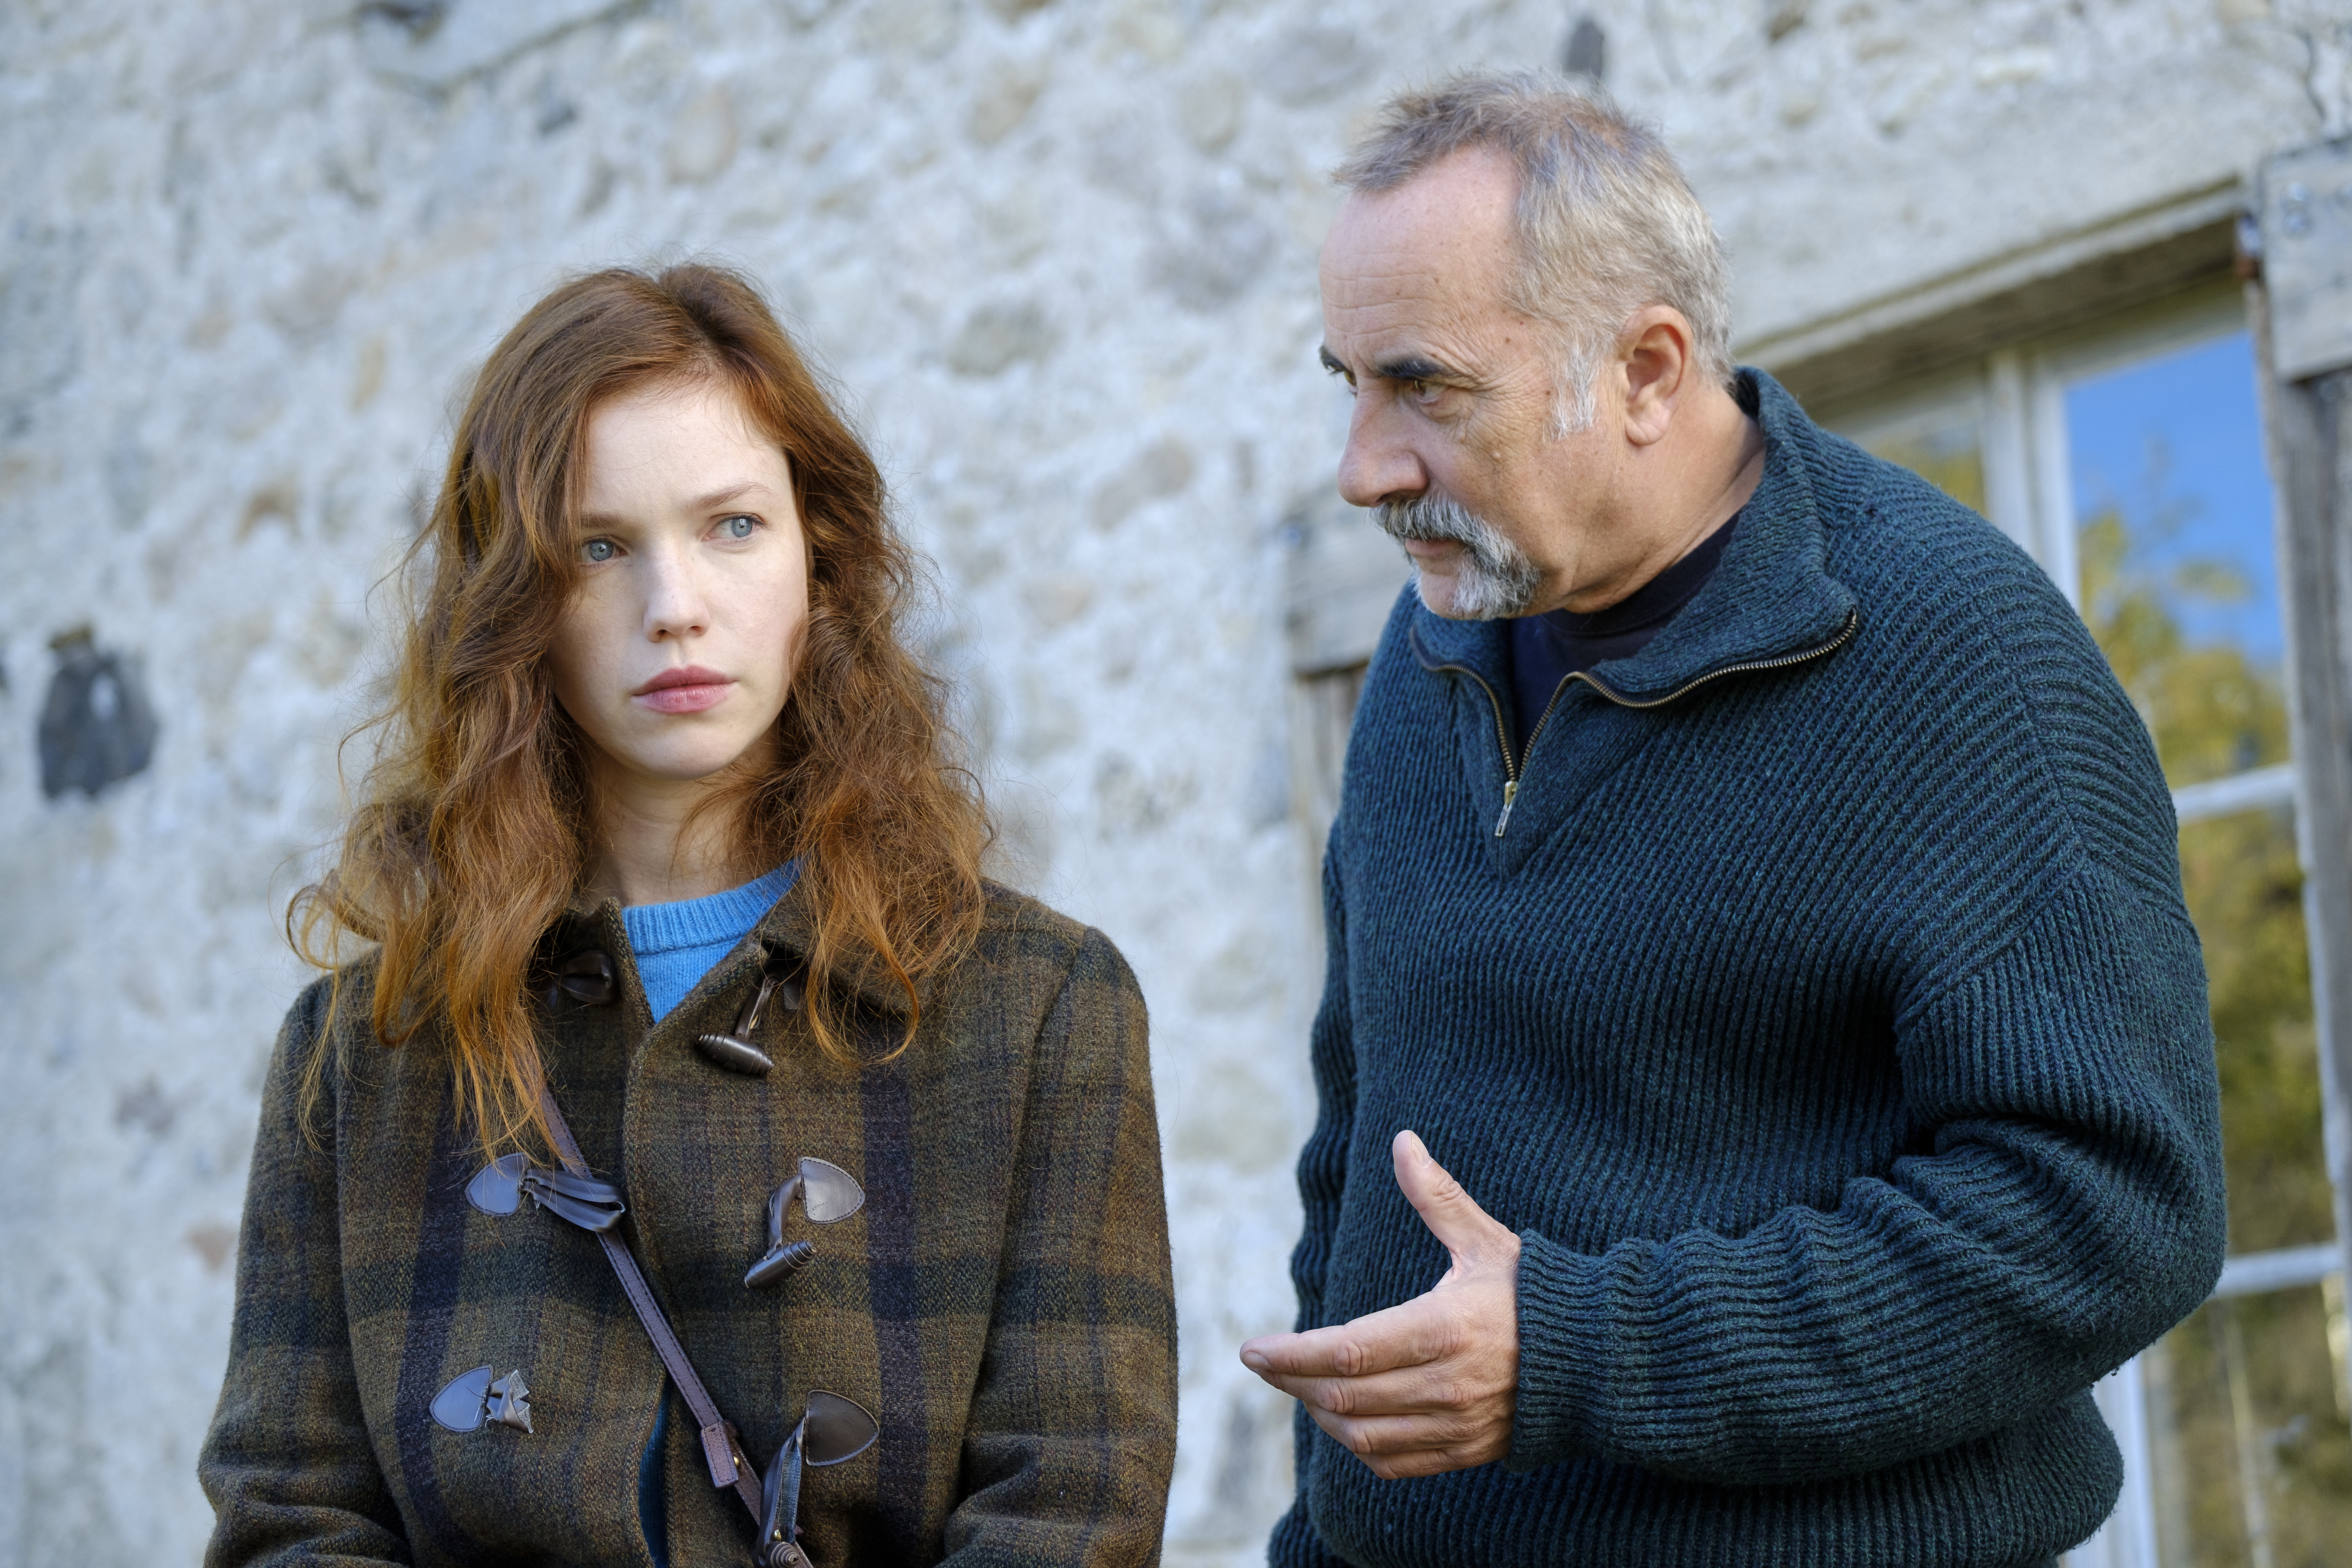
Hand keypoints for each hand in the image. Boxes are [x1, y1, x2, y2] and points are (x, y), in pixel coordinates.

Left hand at [1239, 1130, 1521, 1478]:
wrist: (1601, 1359)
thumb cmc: (1535, 1293)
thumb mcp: (1485, 1240)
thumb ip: (1437, 1196)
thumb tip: (1402, 1141)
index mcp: (1445, 1328)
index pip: (1347, 1351)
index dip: (1291, 1354)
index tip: (1251, 1350)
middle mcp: (1448, 1384)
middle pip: (1344, 1396)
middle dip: (1292, 1380)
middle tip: (1263, 1363)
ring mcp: (1457, 1425)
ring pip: (1362, 1435)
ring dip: (1320, 1414)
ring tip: (1298, 1385)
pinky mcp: (1466, 1451)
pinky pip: (1394, 1463)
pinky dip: (1357, 1447)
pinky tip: (1342, 1419)